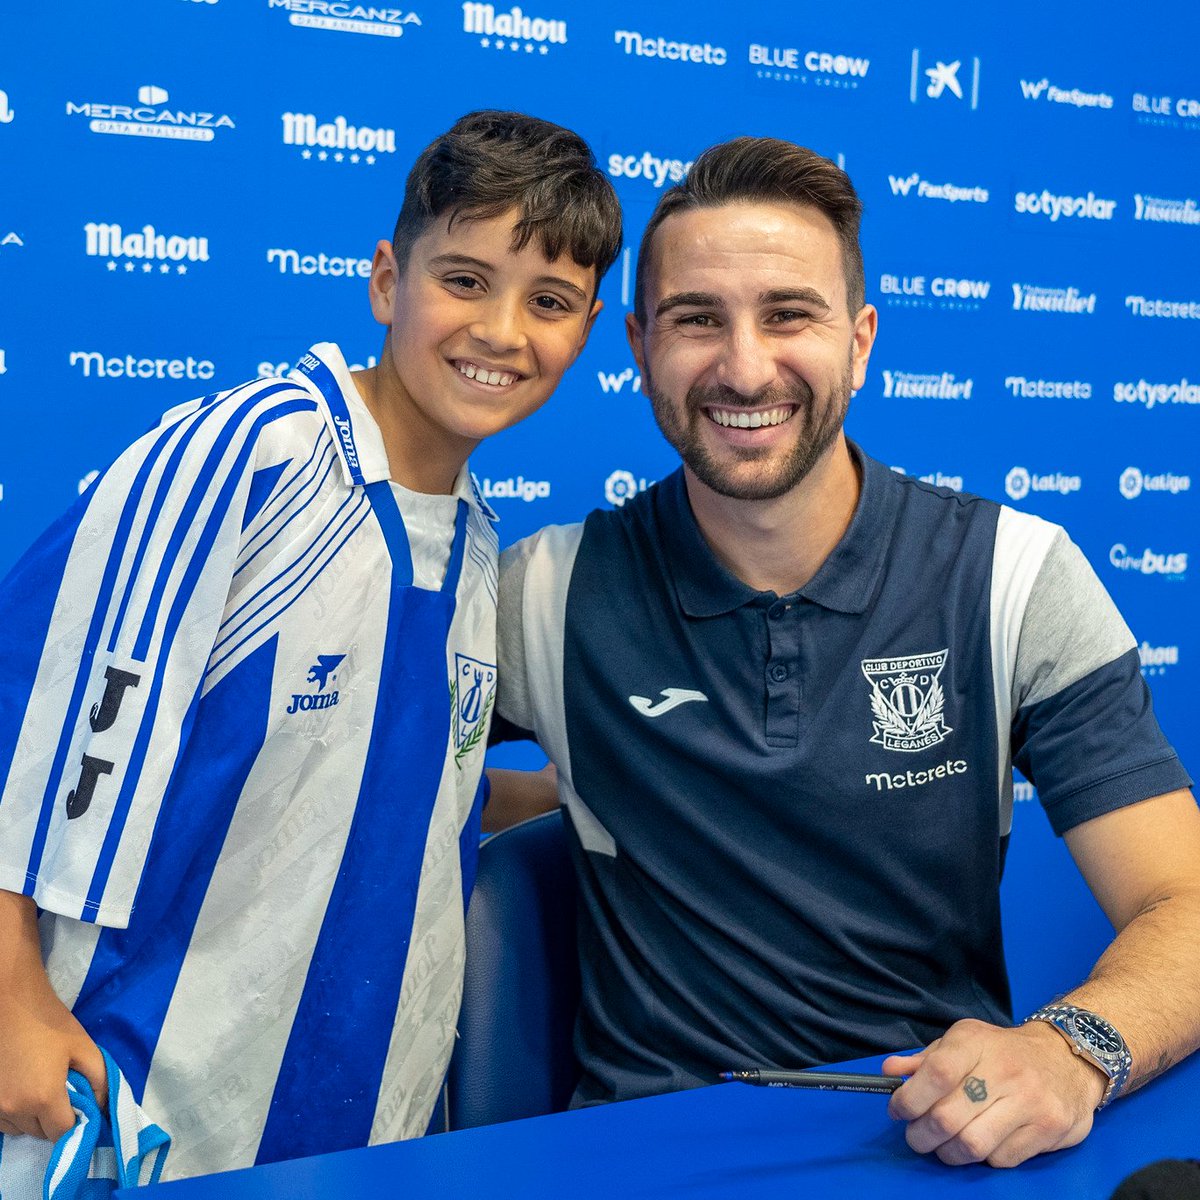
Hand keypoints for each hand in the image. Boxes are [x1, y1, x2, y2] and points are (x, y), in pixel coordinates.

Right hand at [0, 972, 107, 1139]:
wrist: (10, 1003)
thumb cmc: (50, 1023)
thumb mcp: (84, 1048)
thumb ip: (99, 1080)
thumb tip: (103, 1107)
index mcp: (42, 1099)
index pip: (62, 1133)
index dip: (76, 1124)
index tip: (82, 1109)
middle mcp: (14, 1110)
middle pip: (40, 1132)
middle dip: (54, 1119)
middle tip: (63, 1093)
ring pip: (19, 1128)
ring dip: (32, 1118)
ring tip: (42, 1088)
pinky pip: (2, 1120)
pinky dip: (14, 1112)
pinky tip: (23, 1088)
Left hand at [883, 1018, 1106, 1167]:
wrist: (1067, 1058)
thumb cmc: (1003, 1052)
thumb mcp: (964, 1042)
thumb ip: (926, 1059)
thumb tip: (889, 1072)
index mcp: (975, 1043)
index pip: (937, 1073)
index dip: (910, 1098)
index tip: (897, 1111)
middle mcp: (1004, 1070)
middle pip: (949, 1117)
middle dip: (921, 1135)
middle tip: (916, 1137)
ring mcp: (1030, 1102)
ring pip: (973, 1145)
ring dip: (948, 1153)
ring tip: (943, 1146)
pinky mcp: (1049, 1129)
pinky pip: (1002, 1159)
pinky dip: (983, 1159)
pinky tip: (981, 1145)